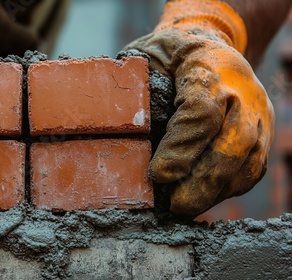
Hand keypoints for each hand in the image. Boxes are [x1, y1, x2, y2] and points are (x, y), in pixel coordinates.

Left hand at [125, 0, 273, 215]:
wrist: (213, 45)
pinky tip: (203, 198)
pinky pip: (252, 167)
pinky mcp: (263, 132)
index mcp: (207, 66)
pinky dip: (228, 188)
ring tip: (186, 207)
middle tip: (176, 205)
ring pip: (247, 160)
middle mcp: (241, 91)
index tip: (159, 174)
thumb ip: (132, 84)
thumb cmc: (171, 54)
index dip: (182, 147)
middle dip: (203, 181)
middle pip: (233, 143)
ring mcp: (257, 113)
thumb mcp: (148, 53)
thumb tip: (105, 122)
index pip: (201, 112)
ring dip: (216, 191)